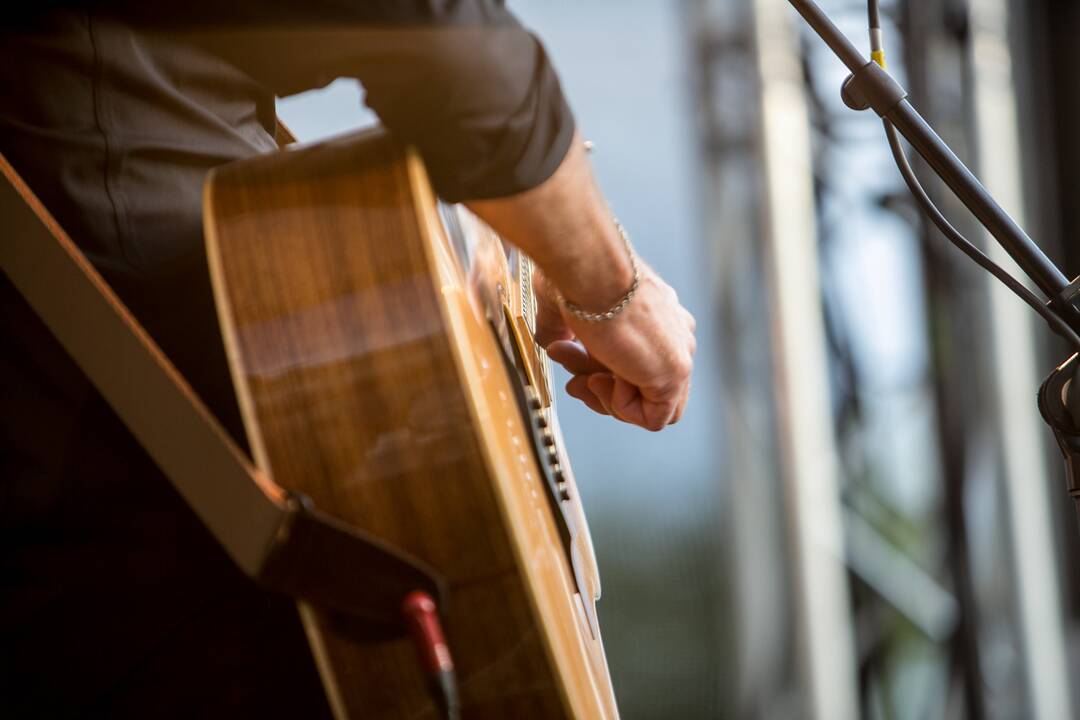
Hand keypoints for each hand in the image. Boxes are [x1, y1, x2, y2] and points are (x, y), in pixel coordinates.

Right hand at [534, 264, 695, 430]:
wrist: (589, 271)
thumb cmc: (577, 278)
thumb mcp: (563, 307)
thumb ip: (561, 328)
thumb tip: (548, 340)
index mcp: (655, 316)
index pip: (635, 362)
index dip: (598, 371)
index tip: (569, 361)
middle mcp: (673, 334)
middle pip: (644, 385)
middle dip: (601, 387)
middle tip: (572, 382)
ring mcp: (678, 353)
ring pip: (651, 404)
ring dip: (611, 401)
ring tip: (585, 380)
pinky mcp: (675, 372)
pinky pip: (654, 417)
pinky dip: (622, 408)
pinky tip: (602, 380)